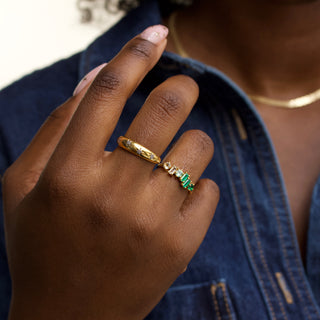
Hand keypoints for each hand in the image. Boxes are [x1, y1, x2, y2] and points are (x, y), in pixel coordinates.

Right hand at [2, 25, 218, 319]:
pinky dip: (198, 186)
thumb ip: (57, 125)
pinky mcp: (180, 244)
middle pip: (166, 107)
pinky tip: (174, 203)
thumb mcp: (24, 185)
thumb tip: (98, 75)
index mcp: (66, 173)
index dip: (136, 54)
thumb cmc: (43, 246)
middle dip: (182, 88)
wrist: (69, 318)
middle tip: (183, 88)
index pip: (108, 90)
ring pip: (197, 147)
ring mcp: (150, 220)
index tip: (156, 34)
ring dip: (189, 144)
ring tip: (169, 163)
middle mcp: (110, 192)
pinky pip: (208, 189)